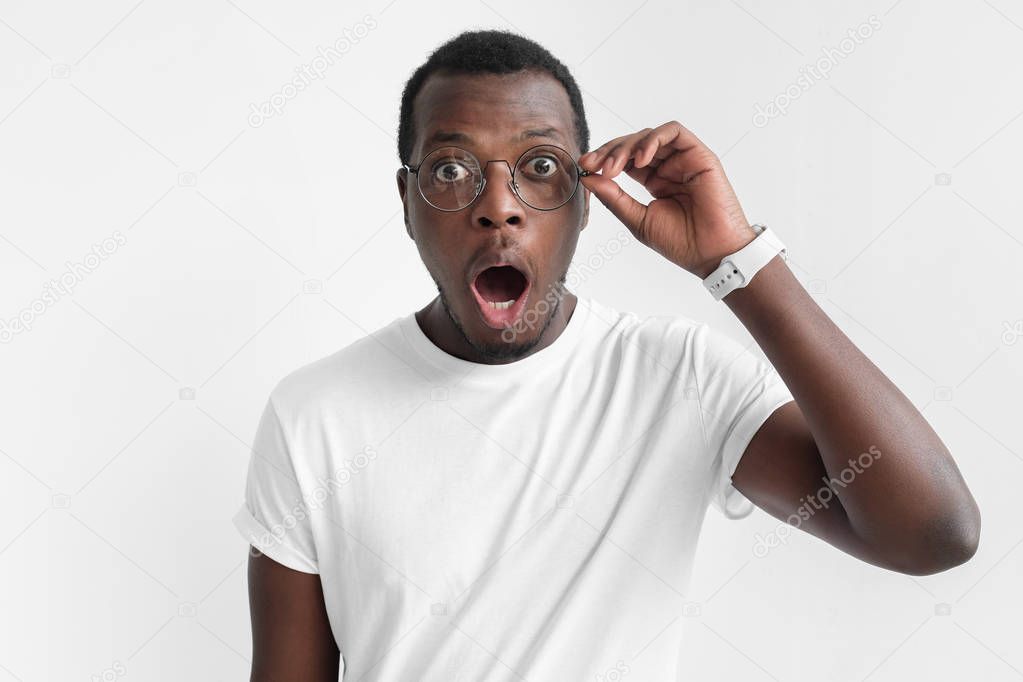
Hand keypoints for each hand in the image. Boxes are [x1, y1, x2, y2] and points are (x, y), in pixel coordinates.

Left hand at [579, 120, 757, 278]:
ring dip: (627, 146)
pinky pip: (674, 132)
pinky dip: (653, 139)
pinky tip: (640, 158)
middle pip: (634, 144)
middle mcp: (668, 167)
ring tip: (614, 166)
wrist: (711, 253)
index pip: (624, 159)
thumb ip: (614, 197)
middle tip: (594, 164)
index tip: (585, 167)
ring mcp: (683, 159)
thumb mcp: (637, 220)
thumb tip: (589, 178)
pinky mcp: (699, 155)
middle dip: (610, 151)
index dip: (603, 159)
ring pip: (650, 135)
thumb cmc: (680, 242)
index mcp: (654, 180)